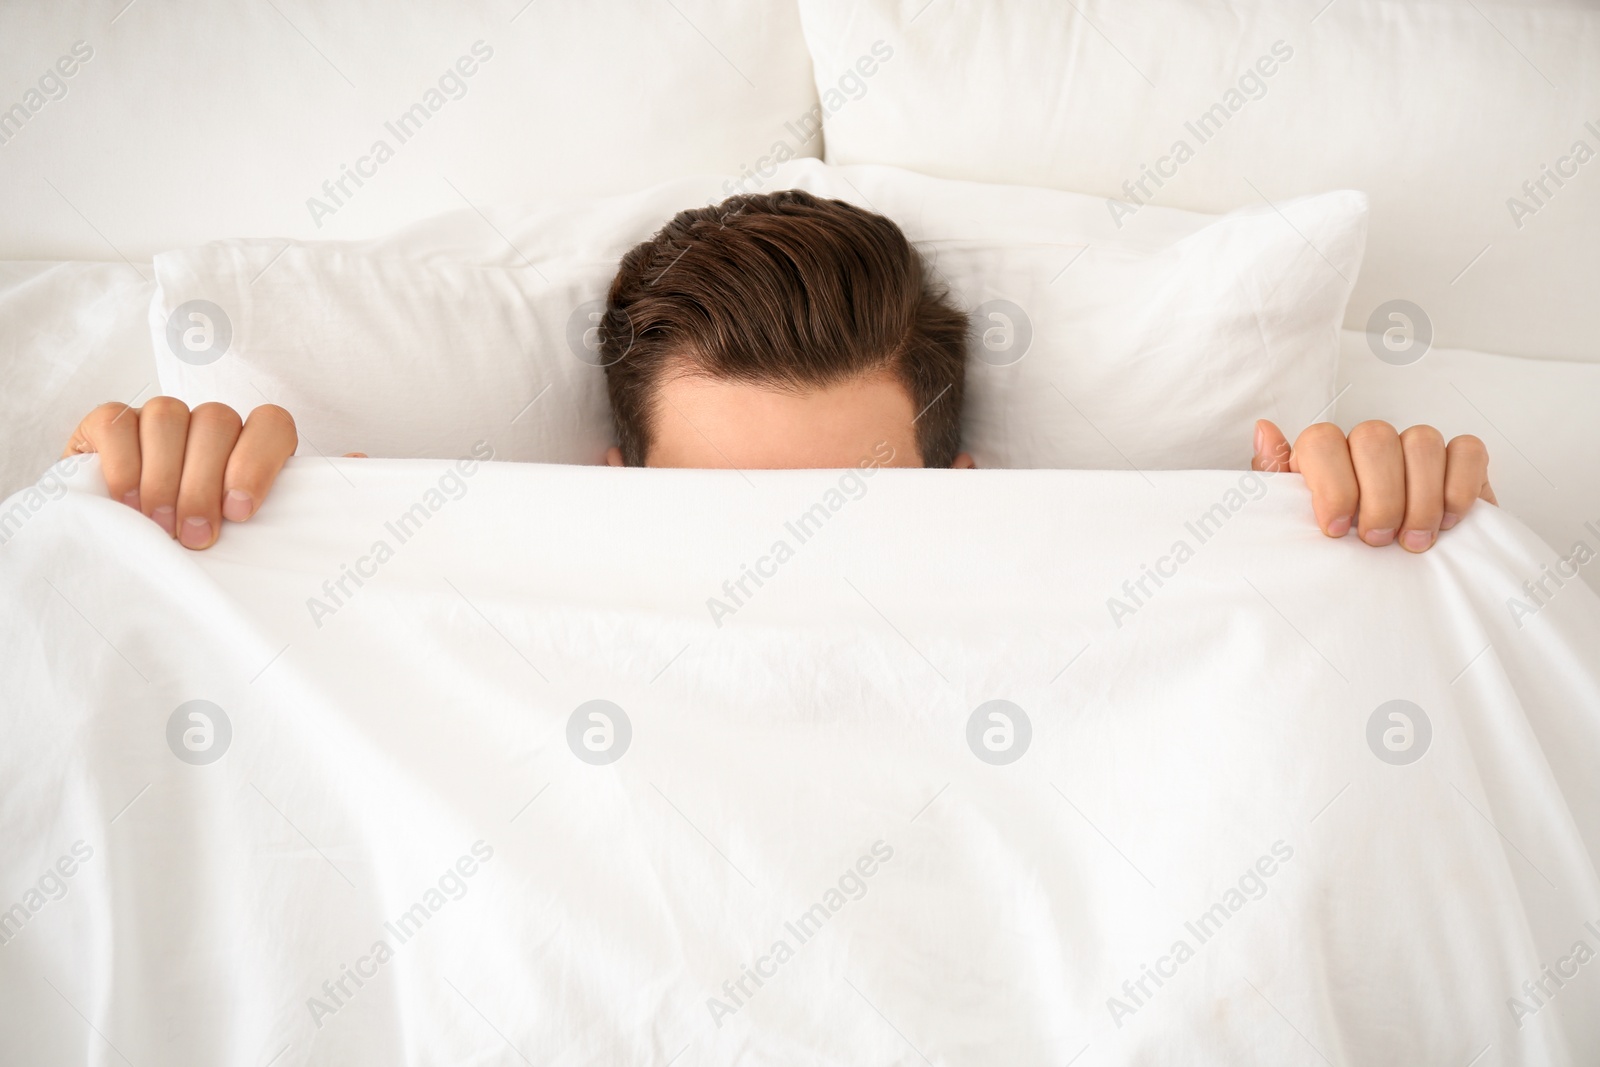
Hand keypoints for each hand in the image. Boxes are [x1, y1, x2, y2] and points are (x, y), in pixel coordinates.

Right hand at [62, 398, 297, 549]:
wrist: (128, 547)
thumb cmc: (203, 537)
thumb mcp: (255, 527)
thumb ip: (302, 497)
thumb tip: (356, 460)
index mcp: (251, 442)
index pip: (271, 423)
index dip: (257, 462)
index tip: (239, 512)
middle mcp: (208, 424)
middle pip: (217, 422)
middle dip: (204, 483)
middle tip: (194, 536)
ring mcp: (157, 418)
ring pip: (168, 415)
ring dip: (165, 476)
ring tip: (160, 526)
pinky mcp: (109, 423)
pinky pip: (117, 421)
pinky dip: (124, 463)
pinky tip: (127, 501)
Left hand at [1252, 419, 1494, 552]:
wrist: (1396, 578)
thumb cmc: (1340, 549)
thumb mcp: (1296, 523)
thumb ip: (1276, 480)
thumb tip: (1264, 428)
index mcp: (1326, 457)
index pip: (1322, 439)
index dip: (1331, 484)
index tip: (1336, 530)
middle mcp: (1369, 445)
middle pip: (1374, 438)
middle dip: (1378, 497)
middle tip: (1377, 540)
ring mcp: (1415, 448)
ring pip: (1420, 441)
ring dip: (1419, 498)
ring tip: (1413, 541)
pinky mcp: (1460, 460)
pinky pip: (1467, 450)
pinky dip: (1459, 486)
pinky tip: (1448, 521)